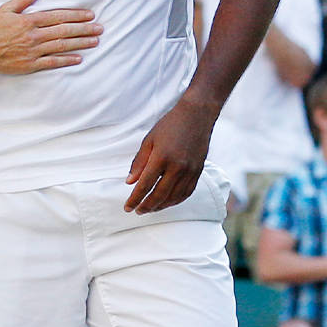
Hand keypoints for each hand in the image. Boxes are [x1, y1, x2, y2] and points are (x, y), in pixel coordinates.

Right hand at [0, 0, 101, 73]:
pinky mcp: (30, 65)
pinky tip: (79, 58)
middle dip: (84, 29)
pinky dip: (66, 60)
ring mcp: (33, 51)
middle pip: (64, 31)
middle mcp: (34, 36)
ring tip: (95, 41)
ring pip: (61, 46)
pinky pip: (52, 63)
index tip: (90, 15)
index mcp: (29, 20)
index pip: (58, 16)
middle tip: (100, 28)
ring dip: (80, 43)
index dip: (76, 15)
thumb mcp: (6, 9)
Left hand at [124, 95, 215, 213]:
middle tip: (138, 211)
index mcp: (161, 158)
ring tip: (150, 209)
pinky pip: (186, 193)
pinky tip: (166, 202)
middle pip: (159, 195)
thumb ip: (139, 163)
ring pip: (174, 197)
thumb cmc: (169, 126)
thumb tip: (130, 183)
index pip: (145, 185)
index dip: (135, 199)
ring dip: (160, 206)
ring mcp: (190, 171)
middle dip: (146, 206)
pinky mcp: (198, 172)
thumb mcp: (149, 141)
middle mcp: (177, 167)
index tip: (127, 207)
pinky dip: (175, 201)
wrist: (197, 116)